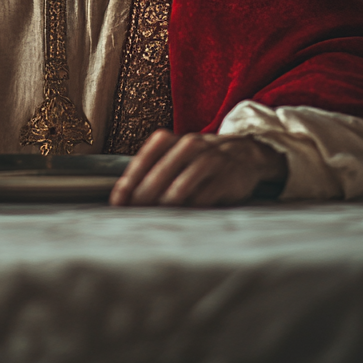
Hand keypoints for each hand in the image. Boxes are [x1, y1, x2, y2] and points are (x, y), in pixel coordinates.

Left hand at [109, 129, 287, 206]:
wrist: (244, 153)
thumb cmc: (199, 159)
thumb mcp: (175, 156)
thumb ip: (152, 171)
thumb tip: (123, 198)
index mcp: (171, 139)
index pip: (144, 159)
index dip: (128, 182)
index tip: (117, 203)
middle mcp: (189, 145)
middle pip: (159, 175)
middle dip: (142, 199)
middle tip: (132, 217)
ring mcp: (209, 161)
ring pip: (179, 188)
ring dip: (163, 207)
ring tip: (152, 223)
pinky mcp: (226, 179)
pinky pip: (202, 200)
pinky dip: (188, 212)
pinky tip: (179, 221)